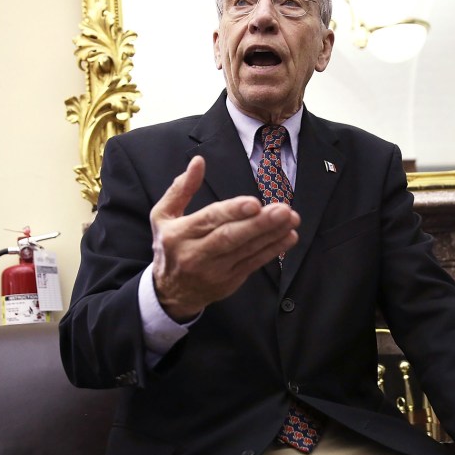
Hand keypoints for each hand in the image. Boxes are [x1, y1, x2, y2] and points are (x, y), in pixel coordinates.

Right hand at [150, 156, 299, 320]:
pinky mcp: (230, 281)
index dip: (233, 212)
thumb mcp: (163, 216)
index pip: (209, 220)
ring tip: (291, 219)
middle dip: (259, 224)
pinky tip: (288, 236)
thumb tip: (198, 162)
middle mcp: (196, 254)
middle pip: (230, 238)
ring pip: (247, 251)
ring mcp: (215, 271)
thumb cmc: (169, 246)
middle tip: (283, 210)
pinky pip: (254, 263)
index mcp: (179, 234)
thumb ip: (181, 188)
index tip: (255, 203)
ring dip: (272, 234)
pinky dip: (273, 250)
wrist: (170, 292)